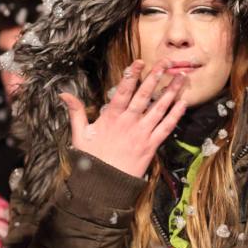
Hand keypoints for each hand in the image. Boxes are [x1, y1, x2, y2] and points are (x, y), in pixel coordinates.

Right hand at [60, 59, 186, 178]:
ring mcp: (141, 134)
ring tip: (181, 77)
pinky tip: (183, 103)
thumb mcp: (80, 134)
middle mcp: (128, 123)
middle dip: (156, 77)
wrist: (104, 185)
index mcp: (111, 117)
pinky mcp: (151, 146)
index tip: (140, 62)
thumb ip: (75, 111)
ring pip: (159, 108)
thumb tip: (64, 94)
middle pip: (144, 95)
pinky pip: (166, 127)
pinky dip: (175, 115)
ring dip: (171, 92)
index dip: (132, 75)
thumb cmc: (91, 160)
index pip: (122, 91)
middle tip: (166, 62)